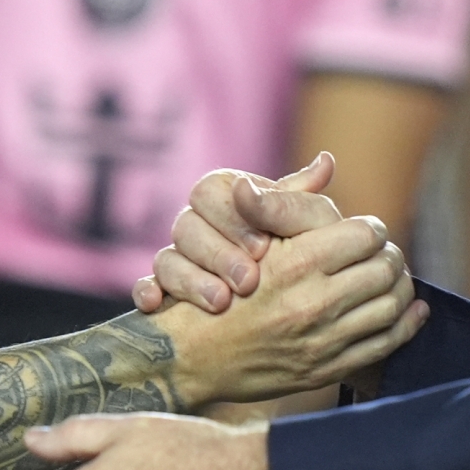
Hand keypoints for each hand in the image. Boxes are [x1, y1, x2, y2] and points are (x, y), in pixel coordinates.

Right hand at [134, 153, 338, 314]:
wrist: (298, 308)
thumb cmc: (305, 255)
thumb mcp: (310, 228)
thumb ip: (303, 201)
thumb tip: (325, 162)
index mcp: (225, 195)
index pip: (209, 192)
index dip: (232, 219)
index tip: (264, 248)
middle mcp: (198, 223)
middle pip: (185, 226)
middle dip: (217, 254)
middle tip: (249, 281)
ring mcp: (180, 257)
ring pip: (166, 257)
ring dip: (190, 279)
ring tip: (221, 302)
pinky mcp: (166, 290)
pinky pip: (145, 285)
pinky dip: (146, 292)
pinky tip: (155, 304)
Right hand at [155, 177, 425, 406]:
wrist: (193, 354)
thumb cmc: (216, 286)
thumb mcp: (246, 236)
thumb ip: (289, 202)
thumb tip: (327, 161)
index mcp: (297, 263)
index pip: (365, 234)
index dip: (371, 228)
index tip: (367, 230)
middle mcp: (314, 302)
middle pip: (385, 268)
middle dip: (390, 256)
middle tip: (385, 252)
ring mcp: (323, 340)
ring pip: (392, 306)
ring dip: (401, 287)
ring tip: (395, 278)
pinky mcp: (328, 368)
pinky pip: (384, 345)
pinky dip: (406, 325)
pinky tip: (411, 311)